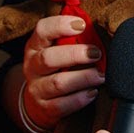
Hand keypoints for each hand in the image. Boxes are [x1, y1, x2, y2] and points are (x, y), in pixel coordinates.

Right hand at [21, 15, 104, 131]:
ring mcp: (36, 88)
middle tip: (96, 53)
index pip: (42, 30)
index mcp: (36, 46)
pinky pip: (62, 105)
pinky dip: (80, 99)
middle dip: (75, 54)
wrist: (39, 100)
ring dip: (83, 78)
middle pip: (49, 58)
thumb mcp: (58, 49)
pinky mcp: (44, 108)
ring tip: (100, 76)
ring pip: (58, 83)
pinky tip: (92, 92)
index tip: (81, 24)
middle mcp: (32, 66)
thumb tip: (101, 25)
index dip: (60, 25)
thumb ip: (74, 38)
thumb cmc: (57, 67)